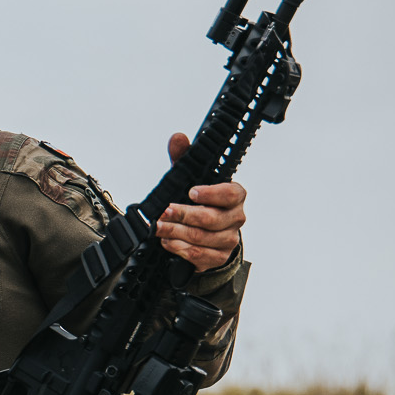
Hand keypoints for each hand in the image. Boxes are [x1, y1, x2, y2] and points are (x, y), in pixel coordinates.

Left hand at [158, 132, 244, 270]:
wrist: (205, 234)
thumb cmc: (199, 202)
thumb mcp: (189, 178)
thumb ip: (183, 158)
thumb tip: (178, 138)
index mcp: (234, 196)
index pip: (230, 193)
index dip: (211, 193)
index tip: (191, 192)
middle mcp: (236, 217)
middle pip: (210, 218)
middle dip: (183, 215)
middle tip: (163, 213)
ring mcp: (229, 239)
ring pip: (201, 238)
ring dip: (175, 233)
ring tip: (158, 228)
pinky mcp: (218, 256)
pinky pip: (199, 255)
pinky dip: (179, 249)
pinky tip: (167, 242)